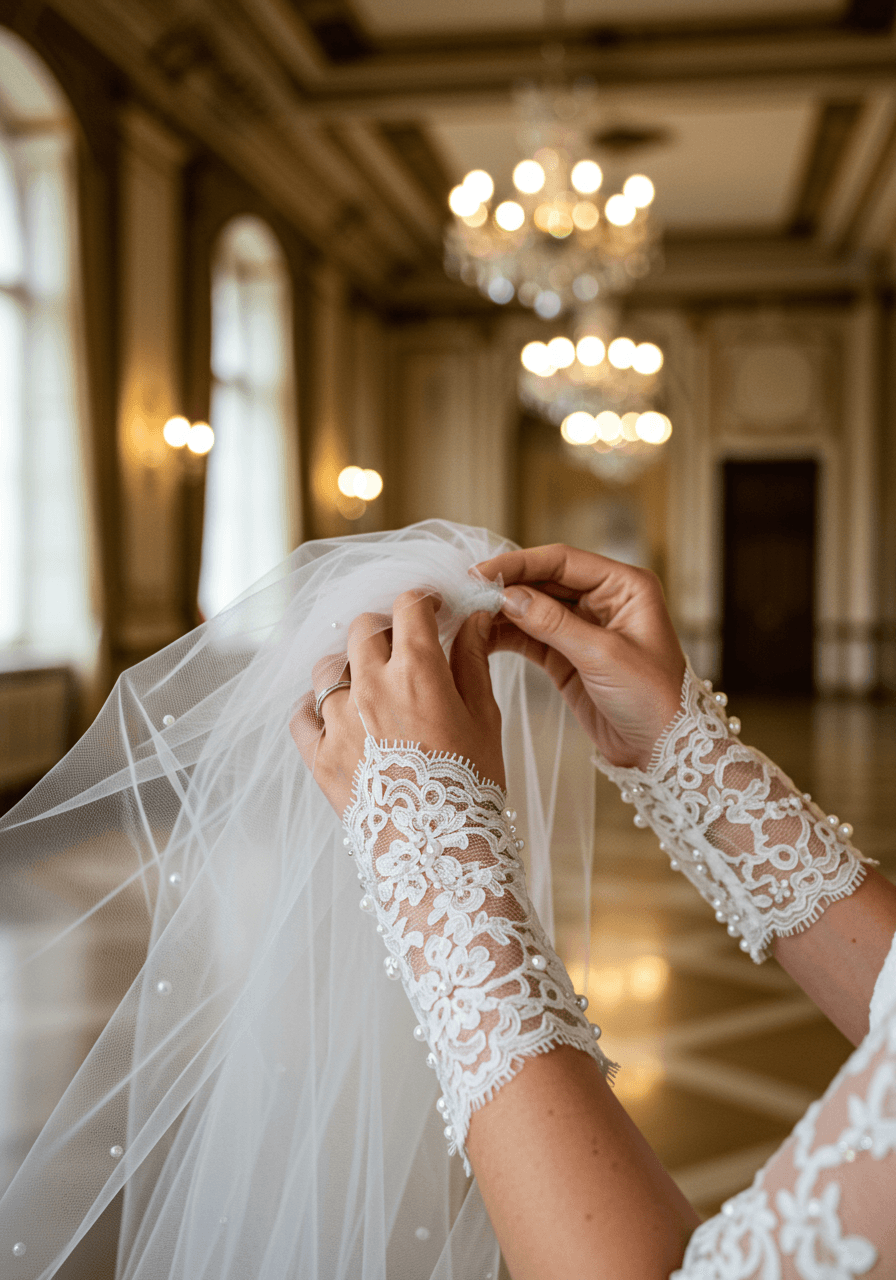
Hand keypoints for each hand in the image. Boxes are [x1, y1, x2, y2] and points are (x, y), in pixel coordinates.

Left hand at [290, 591, 505, 814]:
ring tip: (368, 685)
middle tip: (403, 648)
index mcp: (416, 670)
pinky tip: (334, 715)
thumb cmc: (471, 784)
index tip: (432, 611)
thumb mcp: (484, 716)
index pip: (408, 607)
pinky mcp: (318, 755)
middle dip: (385, 629)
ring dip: (348, 667)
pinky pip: (301, 714)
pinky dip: (314, 708)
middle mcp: (369, 686)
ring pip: (328, 667)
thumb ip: (472, 661)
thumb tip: (474, 621)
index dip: (422, 601)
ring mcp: (337, 720)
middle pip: (363, 628)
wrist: (438, 852)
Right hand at [476, 544, 684, 769]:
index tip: (481, 572)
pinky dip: (506, 635)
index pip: (563, 561)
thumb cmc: (653, 699)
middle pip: (544, 580)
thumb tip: (507, 596)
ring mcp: (584, 627)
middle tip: (465, 591)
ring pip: (533, 607)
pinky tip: (481, 636)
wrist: (664, 751)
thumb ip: (553, 623)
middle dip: (506, 586)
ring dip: (502, 611)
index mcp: (625, 586)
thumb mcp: (603, 656)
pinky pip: (531, 636)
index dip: (519, 563)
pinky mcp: (568, 655)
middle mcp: (605, 599)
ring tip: (467, 614)